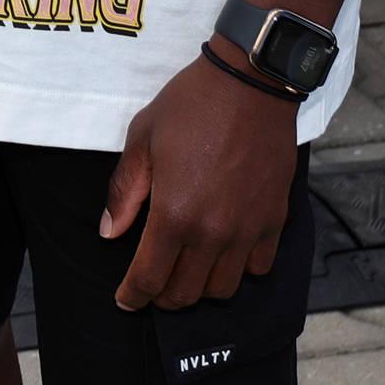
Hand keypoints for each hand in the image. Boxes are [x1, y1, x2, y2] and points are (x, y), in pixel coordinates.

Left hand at [101, 46, 298, 308]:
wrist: (250, 83)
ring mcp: (247, 230)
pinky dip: (240, 269)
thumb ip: (125, 192)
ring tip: (188, 268)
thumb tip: (110, 232)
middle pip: (186, 293)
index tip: (125, 300)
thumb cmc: (190, 106)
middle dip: (163, 296)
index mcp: (174, 214)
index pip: (149, 278)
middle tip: (152, 284)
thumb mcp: (142, 139)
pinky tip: (226, 251)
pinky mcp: (274, 220)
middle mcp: (212, 232)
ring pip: (223, 288)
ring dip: (201, 286)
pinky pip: (258, 267)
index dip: (133, 296)